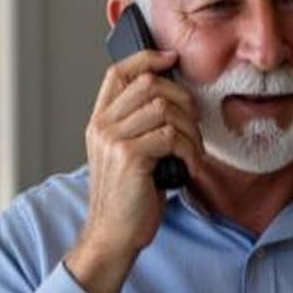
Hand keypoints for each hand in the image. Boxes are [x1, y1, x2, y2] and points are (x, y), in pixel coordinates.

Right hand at [65, 49, 202, 292]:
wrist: (113, 234)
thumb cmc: (127, 198)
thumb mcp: (127, 155)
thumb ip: (138, 125)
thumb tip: (174, 97)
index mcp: (99, 122)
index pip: (118, 72)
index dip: (147, 58)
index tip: (171, 59)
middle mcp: (102, 126)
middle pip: (149, 84)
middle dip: (182, 99)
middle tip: (192, 124)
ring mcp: (113, 140)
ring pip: (164, 107)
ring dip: (189, 129)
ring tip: (192, 150)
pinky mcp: (129, 156)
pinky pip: (171, 135)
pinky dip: (189, 149)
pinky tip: (188, 165)